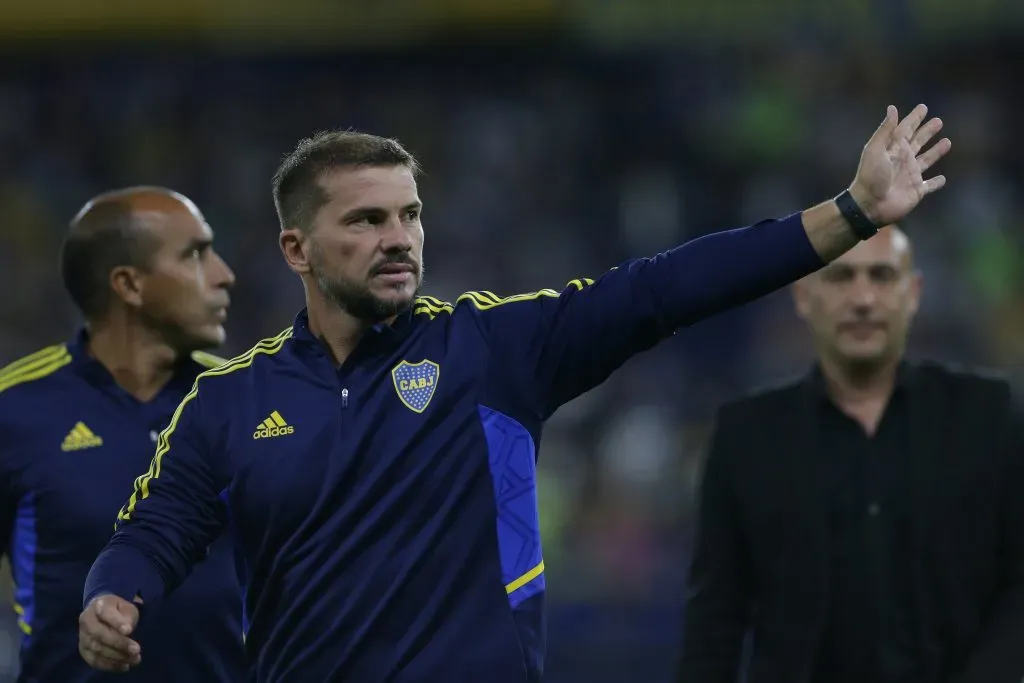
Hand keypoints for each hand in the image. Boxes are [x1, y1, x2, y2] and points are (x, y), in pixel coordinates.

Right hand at [78, 594, 140, 671]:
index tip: (129, 631)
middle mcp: (86, 620)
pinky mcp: (83, 650)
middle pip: (100, 634)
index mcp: (98, 605)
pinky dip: (109, 665)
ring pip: (97, 649)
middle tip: (136, 650)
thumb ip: (127, 616)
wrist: (101, 612)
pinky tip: (124, 666)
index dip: (117, 623)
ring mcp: (82, 636)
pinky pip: (94, 660)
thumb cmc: (117, 610)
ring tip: (134, 660)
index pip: (107, 613)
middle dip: (119, 643)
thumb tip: (127, 631)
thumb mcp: (126, 607)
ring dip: (117, 657)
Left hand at [848, 104, 951, 225]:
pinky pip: (930, 186)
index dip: (914, 118)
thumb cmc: (871, 176)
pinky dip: (937, 183)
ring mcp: (911, 175)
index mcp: (893, 149)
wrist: (870, 205)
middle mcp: (903, 160)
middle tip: (938, 121)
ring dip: (936, 152)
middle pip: (918, 142)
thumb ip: (885, 130)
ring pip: (927, 160)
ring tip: (947, 142)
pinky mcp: (917, 190)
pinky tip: (943, 179)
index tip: (923, 107)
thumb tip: (892, 108)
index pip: (906, 129)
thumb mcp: (875, 150)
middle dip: (927, 131)